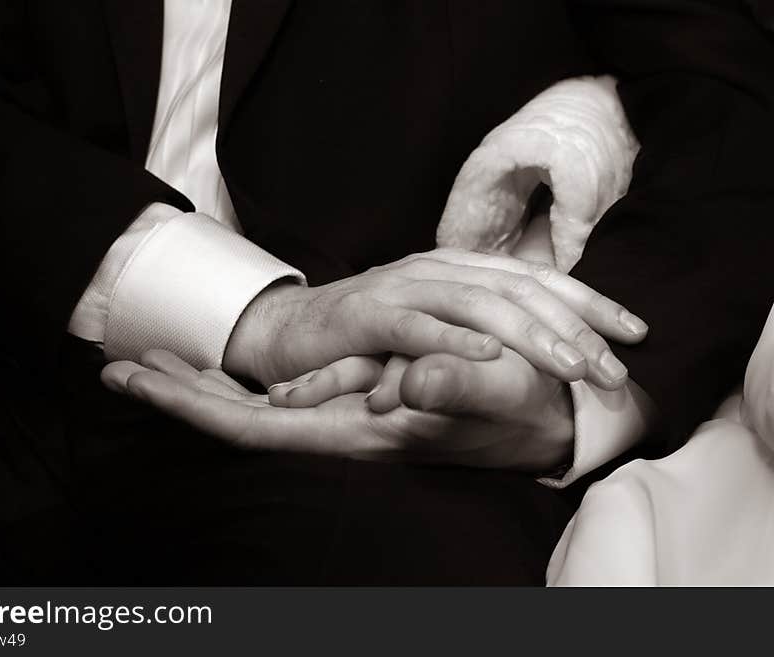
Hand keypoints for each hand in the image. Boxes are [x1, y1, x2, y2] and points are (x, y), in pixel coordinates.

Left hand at [101, 348, 574, 471]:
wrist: (547, 417)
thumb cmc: (524, 410)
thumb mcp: (495, 394)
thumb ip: (452, 389)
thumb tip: (402, 386)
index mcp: (360, 431)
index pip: (253, 426)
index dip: (189, 404)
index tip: (129, 378)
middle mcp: (344, 426)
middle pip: (240, 419)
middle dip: (177, 395)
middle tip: (117, 368)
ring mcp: (348, 413)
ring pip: (261, 403)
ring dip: (208, 386)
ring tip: (156, 365)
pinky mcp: (363, 394)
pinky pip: (294, 389)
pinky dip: (254, 379)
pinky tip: (231, 370)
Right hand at [223, 248, 646, 388]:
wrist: (289, 332)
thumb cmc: (367, 335)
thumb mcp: (432, 323)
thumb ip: (476, 323)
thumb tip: (539, 338)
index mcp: (456, 267)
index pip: (534, 278)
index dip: (590, 301)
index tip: (635, 332)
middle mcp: (434, 269)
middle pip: (516, 288)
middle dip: (574, 326)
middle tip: (615, 369)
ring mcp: (399, 289)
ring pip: (476, 305)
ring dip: (530, 336)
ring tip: (574, 368)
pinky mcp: (365, 318)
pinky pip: (416, 329)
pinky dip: (453, 341)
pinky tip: (490, 358)